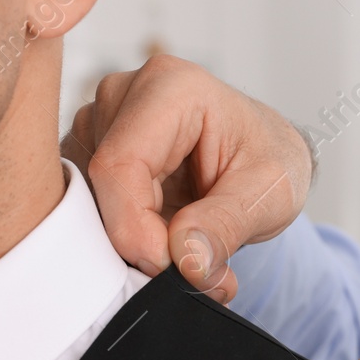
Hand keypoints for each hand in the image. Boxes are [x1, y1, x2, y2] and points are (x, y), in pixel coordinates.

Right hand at [62, 55, 311, 303]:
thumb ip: (227, 224)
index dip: (135, 229)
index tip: (170, 267)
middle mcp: (123, 96)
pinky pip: (89, 208)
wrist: (262, 155)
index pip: (120, 165)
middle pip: (99, 186)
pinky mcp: (91, 152)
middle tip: (191, 272)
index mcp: (169, 88)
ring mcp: (100, 123)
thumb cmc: (268, 160)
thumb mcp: (270, 194)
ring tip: (188, 253)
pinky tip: (166, 241)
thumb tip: (185, 259)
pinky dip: (125, 239)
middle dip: (139, 243)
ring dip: (134, 245)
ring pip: (89, 203)